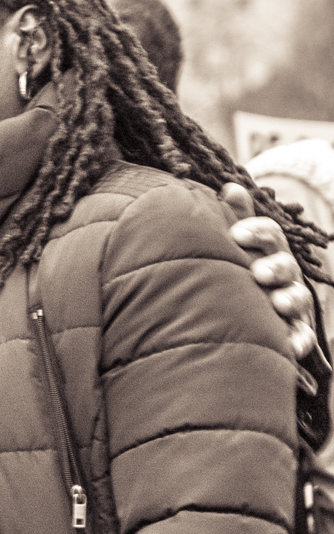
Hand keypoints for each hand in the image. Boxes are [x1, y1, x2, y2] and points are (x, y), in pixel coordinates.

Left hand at [220, 182, 317, 359]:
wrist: (246, 309)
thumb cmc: (242, 264)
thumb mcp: (239, 240)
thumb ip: (236, 215)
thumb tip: (232, 188)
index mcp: (270, 248)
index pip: (269, 233)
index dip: (256, 231)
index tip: (237, 235)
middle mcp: (285, 273)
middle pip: (286, 265)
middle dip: (275, 267)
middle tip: (258, 273)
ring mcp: (292, 301)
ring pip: (297, 298)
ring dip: (290, 300)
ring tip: (278, 303)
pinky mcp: (296, 329)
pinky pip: (302, 336)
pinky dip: (299, 340)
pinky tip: (291, 346)